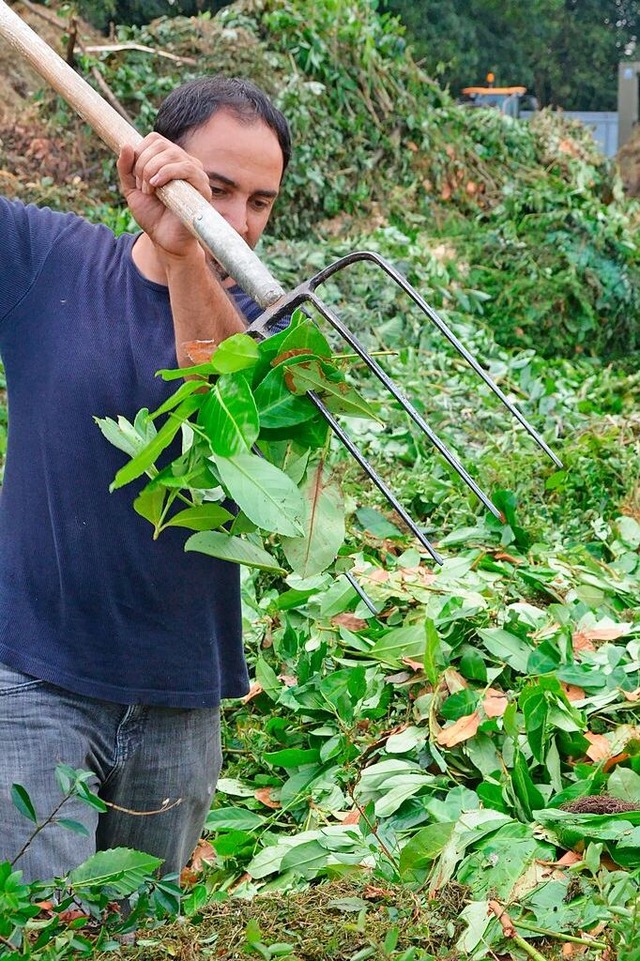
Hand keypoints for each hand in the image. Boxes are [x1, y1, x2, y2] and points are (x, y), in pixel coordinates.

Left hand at [117, 133, 211, 257]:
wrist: (164, 240)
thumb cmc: (151, 215)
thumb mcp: (131, 189)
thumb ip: (125, 168)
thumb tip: (126, 145)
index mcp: (170, 160)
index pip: (154, 139)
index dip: (140, 153)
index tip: (135, 177)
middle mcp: (185, 163)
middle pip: (161, 145)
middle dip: (143, 164)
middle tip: (141, 187)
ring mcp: (196, 174)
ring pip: (173, 154)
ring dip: (152, 170)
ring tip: (149, 191)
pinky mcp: (203, 188)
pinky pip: (187, 168)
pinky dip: (167, 173)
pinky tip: (157, 185)